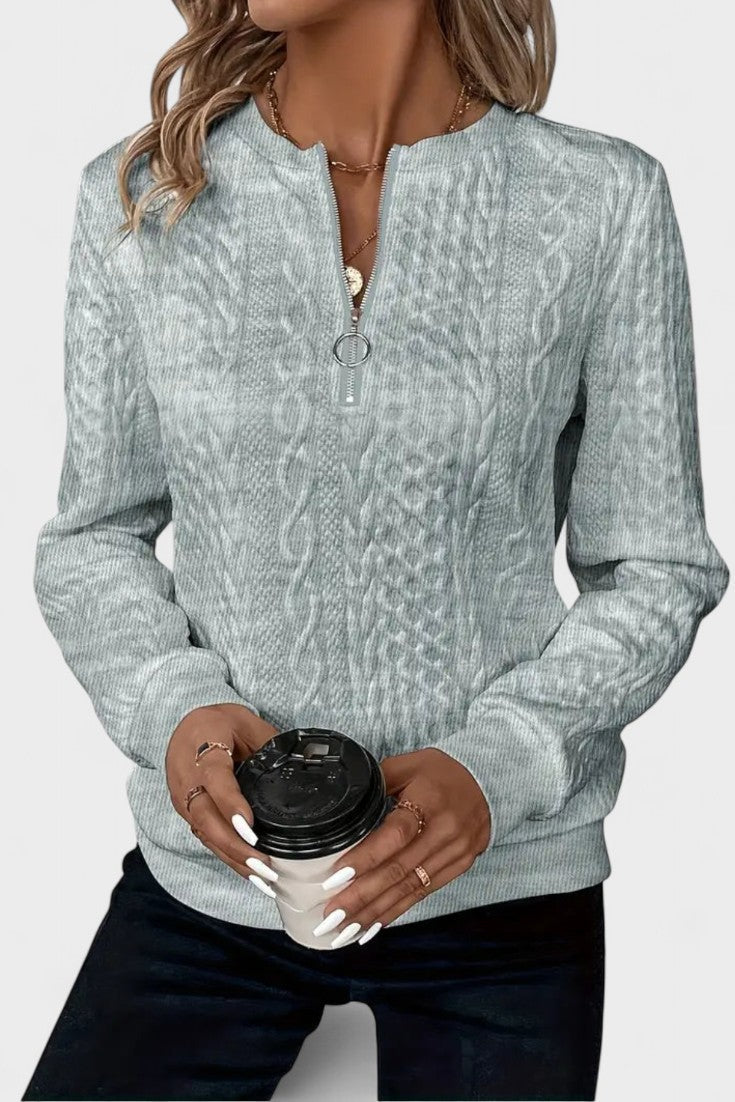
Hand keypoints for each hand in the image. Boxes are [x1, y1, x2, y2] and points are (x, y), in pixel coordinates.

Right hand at [165, 703, 280, 897]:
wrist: (182, 723)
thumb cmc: (216, 721)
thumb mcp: (245, 721)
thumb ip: (268, 743)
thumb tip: (304, 763)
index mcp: (202, 751)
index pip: (216, 781)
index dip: (232, 805)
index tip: (251, 827)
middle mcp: (188, 780)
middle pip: (207, 818)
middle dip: (236, 846)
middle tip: (266, 867)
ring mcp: (185, 799)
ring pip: (206, 834)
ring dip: (234, 858)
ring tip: (263, 879)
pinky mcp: (188, 813)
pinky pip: (206, 837)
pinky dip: (227, 856)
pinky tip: (249, 872)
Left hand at [311, 747, 490, 946]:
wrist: (487, 782)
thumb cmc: (440, 772)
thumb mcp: (409, 764)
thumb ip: (377, 782)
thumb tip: (343, 802)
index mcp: (429, 800)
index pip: (395, 835)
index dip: (366, 858)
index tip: (336, 878)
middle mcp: (445, 831)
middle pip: (399, 870)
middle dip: (362, 897)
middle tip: (330, 916)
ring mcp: (454, 853)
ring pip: (409, 888)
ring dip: (374, 912)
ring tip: (344, 930)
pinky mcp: (457, 867)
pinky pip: (422, 893)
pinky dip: (395, 911)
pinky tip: (372, 927)